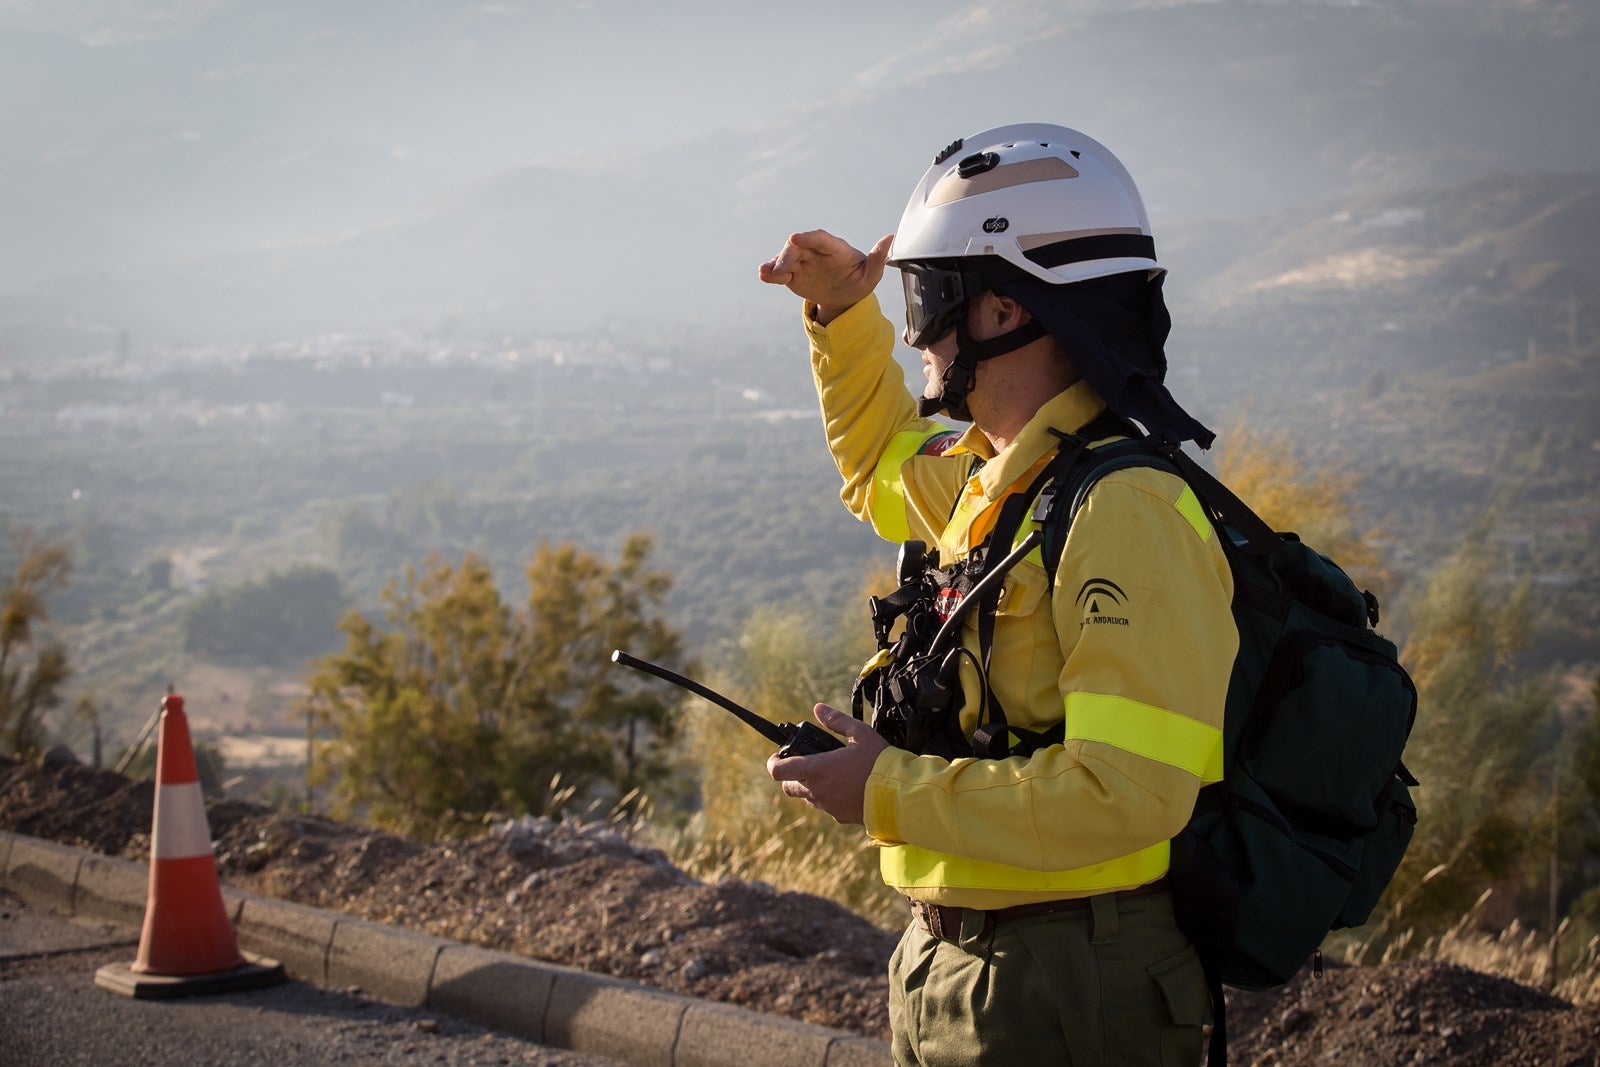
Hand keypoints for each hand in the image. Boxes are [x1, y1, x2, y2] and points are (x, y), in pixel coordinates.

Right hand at [758, 230, 894, 322]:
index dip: (808, 238)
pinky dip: (770, 273)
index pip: (820, 239)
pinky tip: (764, 276)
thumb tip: (891, 238)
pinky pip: (779, 272)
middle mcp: (816, 251)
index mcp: (835, 248)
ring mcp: (802, 262)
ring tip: (766, 273)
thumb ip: (877, 258)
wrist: (843, 297)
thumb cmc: (859, 281)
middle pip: (798, 247)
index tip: (795, 238)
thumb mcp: (871, 275)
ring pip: (785, 258)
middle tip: (779, 269)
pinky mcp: (792, 274)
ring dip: (775, 264)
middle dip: (787, 255)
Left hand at [766, 703, 888, 825]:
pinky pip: (826, 807)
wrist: (899, 795)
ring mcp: (827, 807)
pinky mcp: (839, 817)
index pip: (778, 771)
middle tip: (805, 764)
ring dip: (811, 786)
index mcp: (816, 770)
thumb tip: (818, 708)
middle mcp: (817, 791)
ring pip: (808, 798)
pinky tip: (846, 787)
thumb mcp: (860, 734)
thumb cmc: (879, 762)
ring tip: (831, 773)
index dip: (773, 763)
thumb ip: (836, 721)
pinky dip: (829, 797)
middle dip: (791, 776)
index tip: (777, 757)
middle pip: (789, 788)